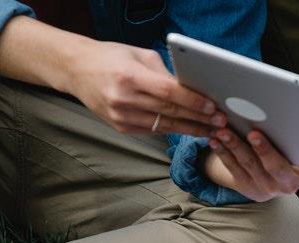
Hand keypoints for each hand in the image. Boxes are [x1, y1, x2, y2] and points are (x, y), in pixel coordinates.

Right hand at [64, 41, 224, 135]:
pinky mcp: (121, 127)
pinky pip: (153, 130)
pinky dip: (173, 130)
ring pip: (164, 126)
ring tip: (212, 130)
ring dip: (190, 129)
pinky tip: (190, 130)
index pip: (168, 92)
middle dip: (198, 118)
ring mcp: (121, 116)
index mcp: (129, 77)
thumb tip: (192, 88)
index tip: (213, 107)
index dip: (193, 102)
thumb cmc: (111, 57)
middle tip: (221, 123)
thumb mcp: (139, 55)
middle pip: (169, 112)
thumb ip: (164, 73)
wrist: (77, 71)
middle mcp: (124, 99)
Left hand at [204, 129, 298, 201]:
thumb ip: (293, 134)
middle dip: (265, 150)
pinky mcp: (248, 188)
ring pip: (249, 165)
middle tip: (253, 133)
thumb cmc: (287, 150)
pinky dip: (223, 152)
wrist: (269, 175)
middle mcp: (289, 185)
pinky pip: (233, 169)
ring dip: (235, 145)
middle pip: (277, 168)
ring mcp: (267, 189)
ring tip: (224, 129)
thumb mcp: (294, 146)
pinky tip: (215, 139)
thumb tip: (274, 106)